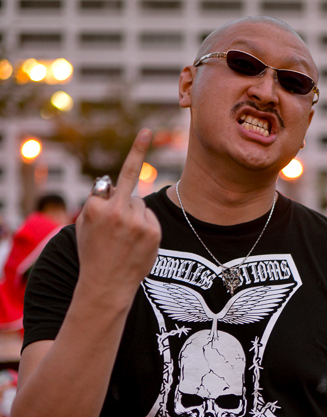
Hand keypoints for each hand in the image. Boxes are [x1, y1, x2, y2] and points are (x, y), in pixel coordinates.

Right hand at [75, 129, 161, 307]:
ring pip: (140, 204)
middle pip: (128, 192)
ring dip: (134, 215)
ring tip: (124, 239)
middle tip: (127, 204)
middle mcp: (117, 211)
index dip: (128, 163)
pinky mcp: (153, 231)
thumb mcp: (84, 224)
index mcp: (97, 207)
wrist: (106, 285)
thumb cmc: (92, 252)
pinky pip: (150, 217)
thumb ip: (97, 201)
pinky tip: (136, 243)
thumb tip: (116, 184)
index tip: (147, 131)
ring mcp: (137, 222)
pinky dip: (145, 226)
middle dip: (123, 204)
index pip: (108, 186)